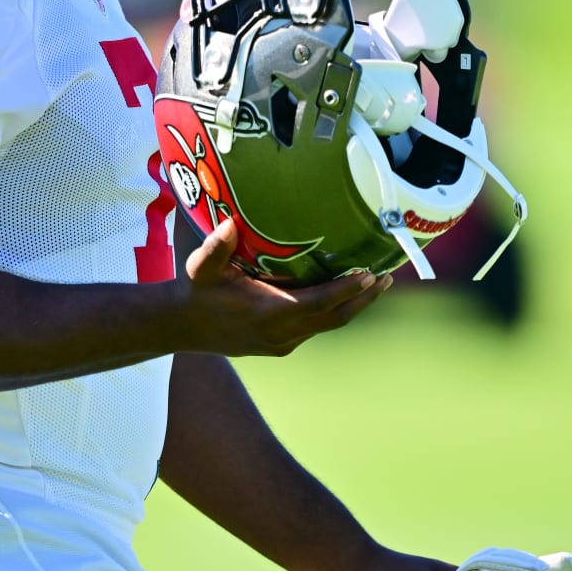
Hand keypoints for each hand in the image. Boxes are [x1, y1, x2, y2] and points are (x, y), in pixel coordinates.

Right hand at [179, 219, 391, 356]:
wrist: (183, 326)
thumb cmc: (196, 291)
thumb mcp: (200, 266)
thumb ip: (216, 246)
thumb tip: (229, 224)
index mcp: (268, 313)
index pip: (318, 303)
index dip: (346, 290)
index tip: (370, 274)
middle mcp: (280, 333)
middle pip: (335, 318)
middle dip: (364, 298)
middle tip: (388, 276)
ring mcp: (282, 343)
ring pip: (329, 325)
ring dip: (354, 305)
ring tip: (377, 283)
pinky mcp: (281, 346)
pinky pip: (316, 328)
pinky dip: (334, 311)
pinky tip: (344, 294)